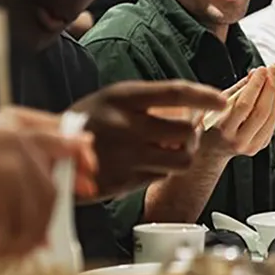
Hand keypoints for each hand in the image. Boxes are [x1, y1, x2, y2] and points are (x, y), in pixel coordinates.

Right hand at [0, 108, 95, 260]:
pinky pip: (16, 233)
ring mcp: (14, 171)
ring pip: (38, 214)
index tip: (88, 173)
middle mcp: (19, 143)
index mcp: (12, 123)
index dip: (78, 155)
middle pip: (51, 186)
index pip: (61, 134)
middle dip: (47, 216)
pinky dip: (0, 248)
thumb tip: (63, 156)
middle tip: (40, 238)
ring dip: (21, 238)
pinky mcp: (3, 199)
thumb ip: (18, 142)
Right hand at [72, 80, 226, 197]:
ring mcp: (125, 156)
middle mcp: (125, 126)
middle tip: (187, 133)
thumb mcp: (116, 98)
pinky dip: (162, 169)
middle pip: (185, 132)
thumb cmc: (92, 120)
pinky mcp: (123, 182)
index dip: (203, 96)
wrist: (51, 153)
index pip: (174, 93)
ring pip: (181, 159)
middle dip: (193, 134)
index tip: (222, 100)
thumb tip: (195, 109)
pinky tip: (147, 161)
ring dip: (183, 154)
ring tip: (171, 148)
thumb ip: (152, 100)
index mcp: (123, 97)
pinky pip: (161, 176)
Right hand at [203, 67, 274, 159]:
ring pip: (271, 117)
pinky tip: (273, 93)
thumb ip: (237, 89)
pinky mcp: (260, 146)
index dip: (256, 85)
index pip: (244, 105)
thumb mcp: (217, 105)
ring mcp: (251, 146)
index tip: (261, 69)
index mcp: (223, 130)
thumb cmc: (211, 123)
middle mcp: (238, 140)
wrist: (210, 151)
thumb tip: (255, 73)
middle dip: (270, 87)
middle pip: (262, 111)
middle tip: (272, 69)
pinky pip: (272, 123)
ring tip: (274, 77)